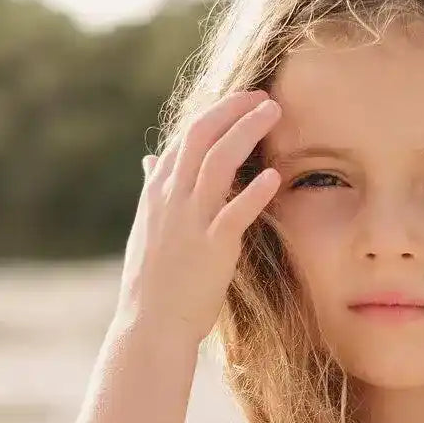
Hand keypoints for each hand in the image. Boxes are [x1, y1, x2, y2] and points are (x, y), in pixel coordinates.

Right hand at [117, 89, 281, 342]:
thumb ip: (153, 191)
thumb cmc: (153, 282)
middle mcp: (170, 199)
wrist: (149, 326)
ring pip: (218, 161)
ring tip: (275, 113)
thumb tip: (150, 160)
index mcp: (157, 193)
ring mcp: (189, 221)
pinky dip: (255, 191)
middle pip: (201, 135)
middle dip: (233, 109)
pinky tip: (276, 176)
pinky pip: (234, 212)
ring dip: (248, 131)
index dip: (215, 112)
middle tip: (264, 96)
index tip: (241, 99)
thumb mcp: (147, 228)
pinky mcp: (209, 247)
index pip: (185, 137)